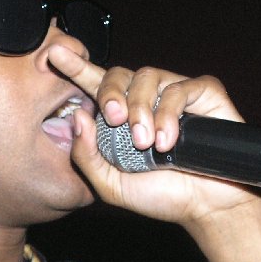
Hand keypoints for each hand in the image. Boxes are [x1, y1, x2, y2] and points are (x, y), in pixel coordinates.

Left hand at [47, 43, 260, 226]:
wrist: (206, 207)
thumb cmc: (162, 197)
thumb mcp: (112, 185)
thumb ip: (88, 156)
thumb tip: (79, 115)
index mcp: (121, 118)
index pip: (95, 84)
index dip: (75, 67)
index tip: (54, 54)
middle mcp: (147, 100)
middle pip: (118, 74)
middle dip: (111, 93)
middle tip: (115, 119)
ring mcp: (175, 93)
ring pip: (147, 76)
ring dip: (142, 109)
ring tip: (147, 143)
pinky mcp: (203, 92)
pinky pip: (180, 87)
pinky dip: (170, 113)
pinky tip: (168, 141)